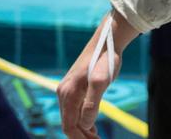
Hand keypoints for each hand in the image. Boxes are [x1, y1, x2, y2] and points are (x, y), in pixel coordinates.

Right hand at [57, 13, 135, 138]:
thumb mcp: (101, 81)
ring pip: (70, 119)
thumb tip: (86, 124)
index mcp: (68, 93)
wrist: (107, 41)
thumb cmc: (105, 59)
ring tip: (97, 137)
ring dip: (82, 131)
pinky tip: (93, 127)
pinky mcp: (73, 87)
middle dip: (81, 137)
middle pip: (68, 125)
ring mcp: (67, 90)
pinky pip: (73, 110)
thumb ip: (92, 103)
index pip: (69, 127)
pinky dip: (82, 122)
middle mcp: (63, 92)